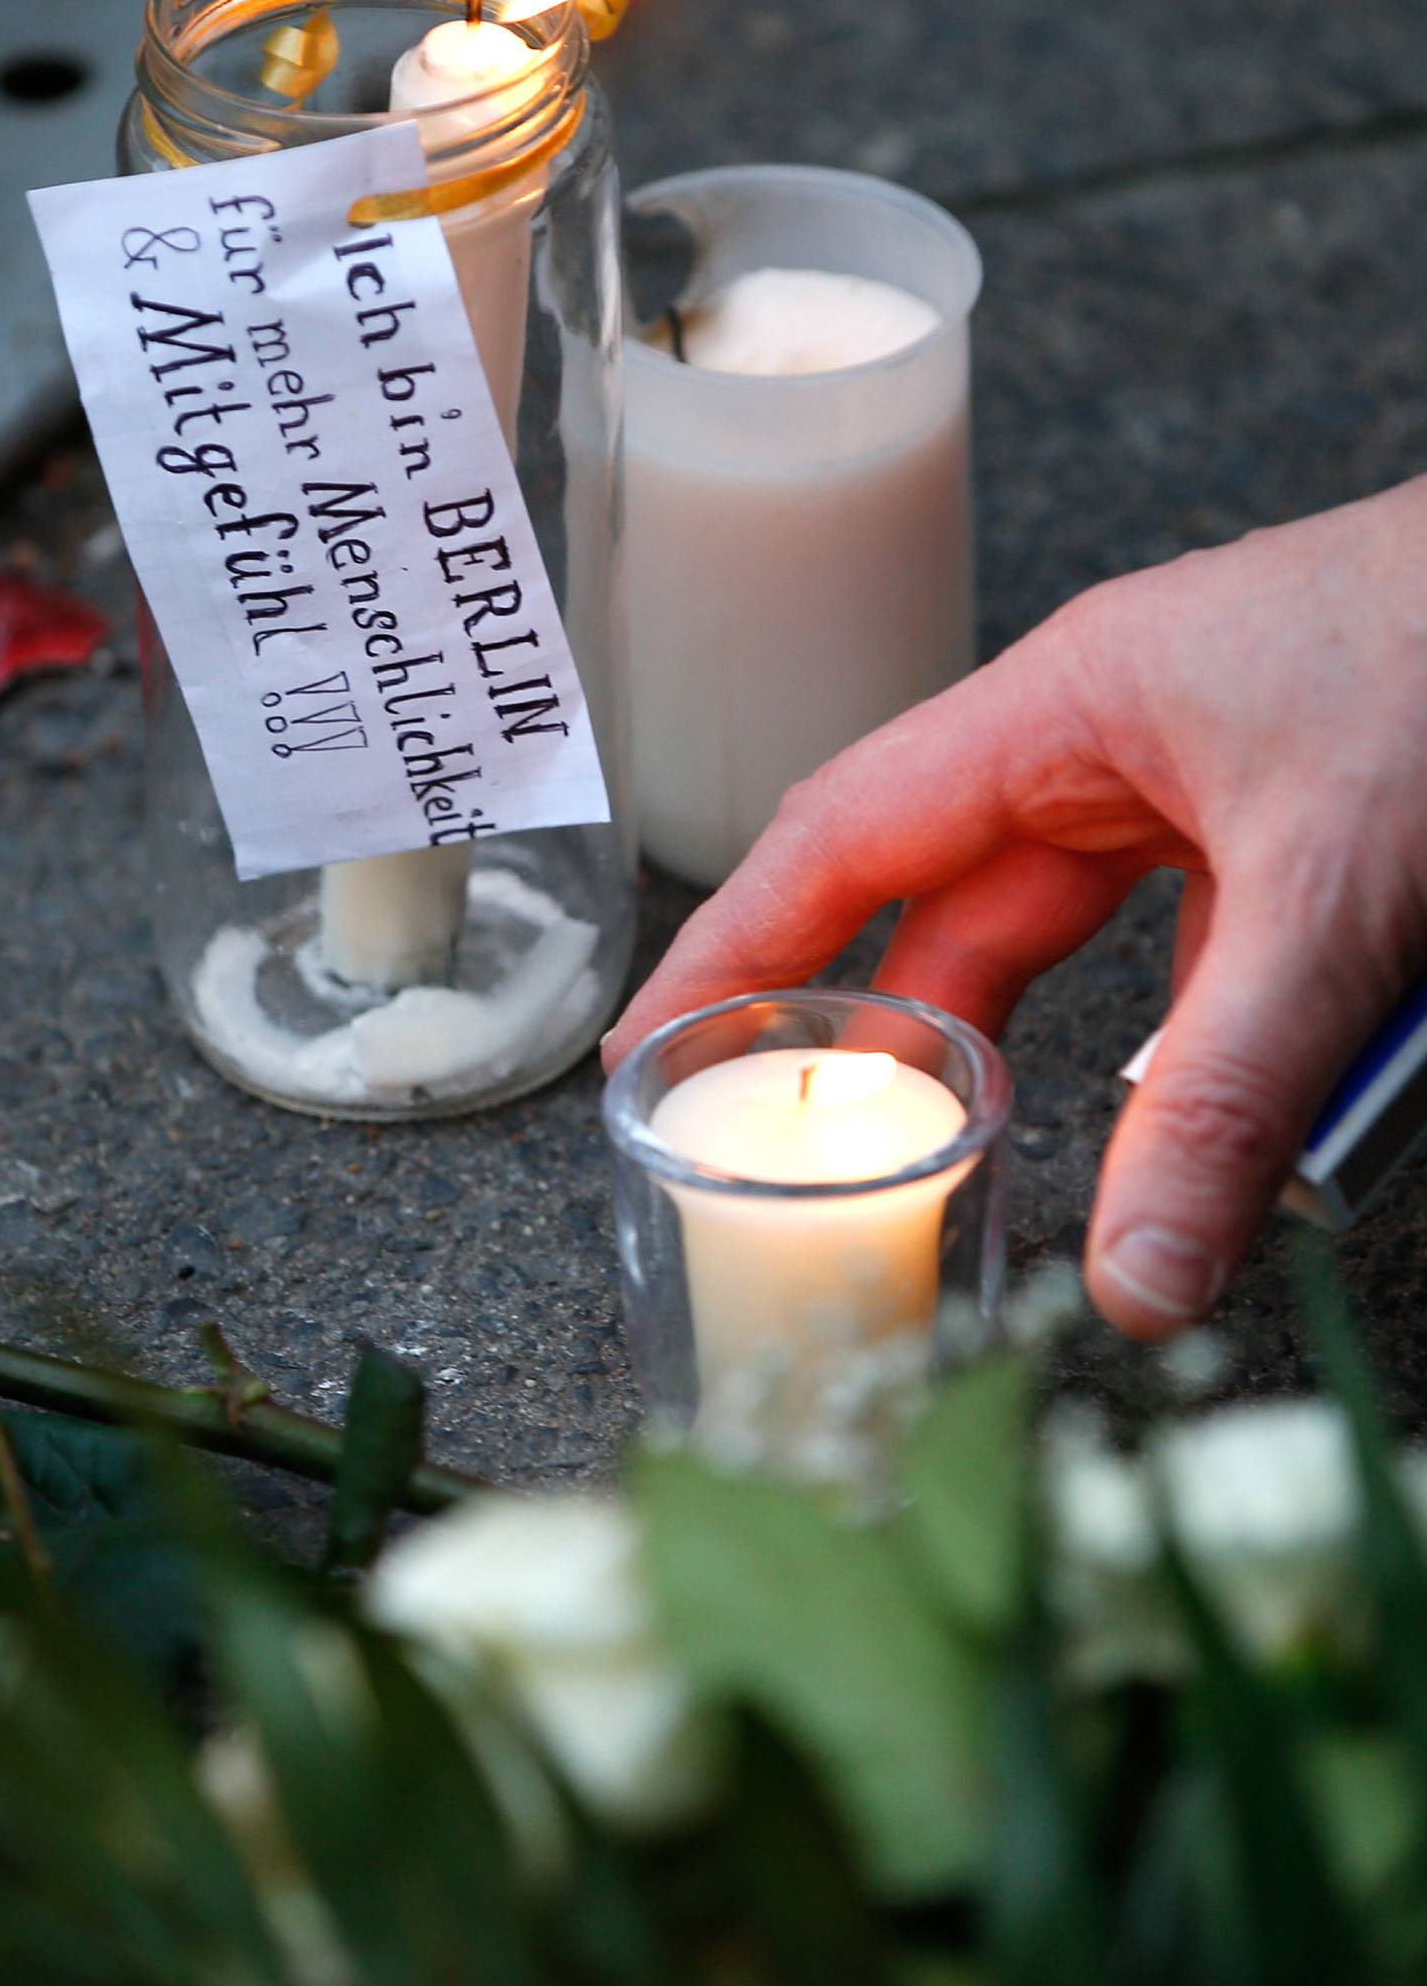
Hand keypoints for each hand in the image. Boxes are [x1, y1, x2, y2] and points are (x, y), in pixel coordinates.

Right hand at [604, 485, 1426, 1334]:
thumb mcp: (1333, 895)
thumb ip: (1229, 1094)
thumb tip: (1136, 1276)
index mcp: (1059, 709)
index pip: (841, 833)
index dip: (733, 944)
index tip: (651, 1049)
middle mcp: (1104, 744)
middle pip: (944, 908)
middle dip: (883, 1037)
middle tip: (806, 1163)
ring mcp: (1196, 789)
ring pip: (1073, 946)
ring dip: (1052, 1056)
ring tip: (982, 1168)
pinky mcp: (1280, 834)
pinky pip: (1191, 959)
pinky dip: (1187, 1045)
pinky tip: (1196, 1123)